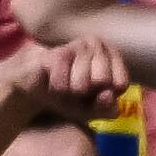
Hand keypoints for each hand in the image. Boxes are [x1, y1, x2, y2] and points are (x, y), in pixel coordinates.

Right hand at [12, 37, 130, 111]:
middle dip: (88, 94)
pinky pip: (63, 84)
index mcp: (112, 56)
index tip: (95, 93)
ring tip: (64, 84)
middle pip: (103, 81)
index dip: (106, 96)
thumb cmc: (69, 96)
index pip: (121, 83)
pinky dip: (58, 89)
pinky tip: (52, 80)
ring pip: (83, 84)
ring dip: (71, 92)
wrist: (34, 85)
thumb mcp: (93, 110)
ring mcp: (77, 46)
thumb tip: (108, 95)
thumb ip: (108, 109)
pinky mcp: (56, 53)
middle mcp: (97, 45)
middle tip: (77, 88)